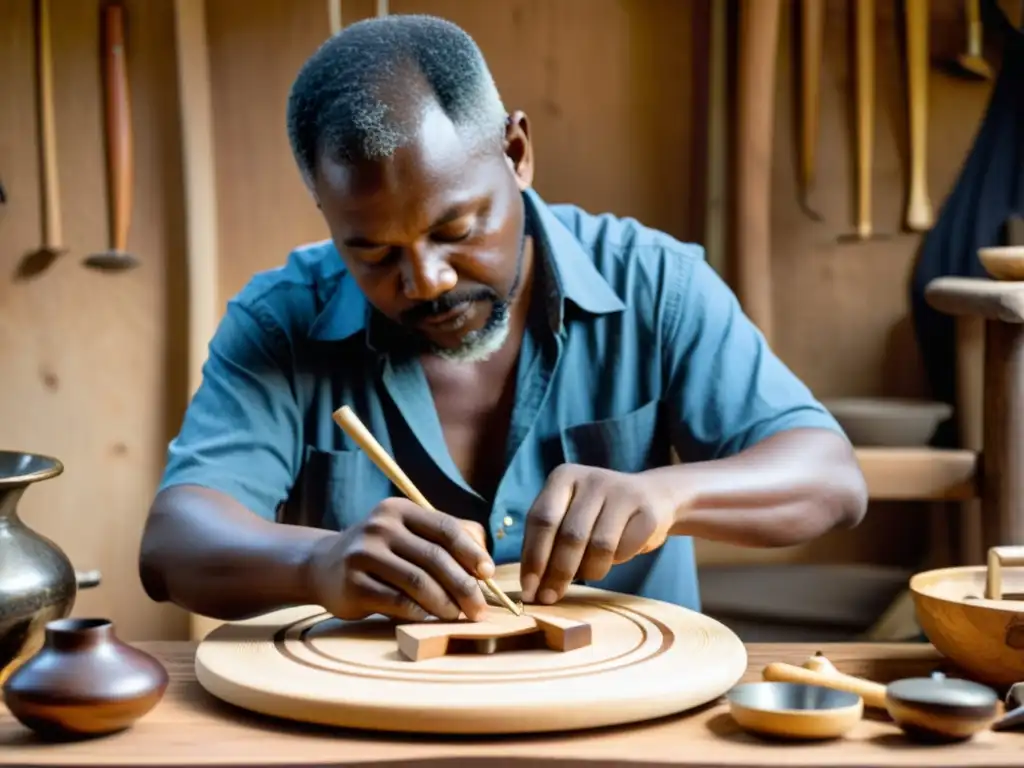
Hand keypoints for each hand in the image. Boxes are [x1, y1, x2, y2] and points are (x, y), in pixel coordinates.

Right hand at [308, 498, 493, 622]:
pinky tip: (430, 619)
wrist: (323, 566)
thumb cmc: (380, 552)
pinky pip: (398, 602)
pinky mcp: (353, 584)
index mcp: (400, 509)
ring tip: (457, 615)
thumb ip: (442, 541)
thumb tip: (484, 565)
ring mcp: (364, 554)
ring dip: (445, 603)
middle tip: (479, 608)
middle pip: (436, 558)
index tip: (489, 574)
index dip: (472, 552)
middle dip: (464, 585)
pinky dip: (421, 613)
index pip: (446, 528)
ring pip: (419, 582)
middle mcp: (380, 526)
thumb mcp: (407, 534)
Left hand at [519, 464, 674, 604]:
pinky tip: (614, 557)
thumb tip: (530, 586)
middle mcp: (592, 480)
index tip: (528, 589)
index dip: (533, 557)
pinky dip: (616, 561)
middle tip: (549, 598)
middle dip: (557, 573)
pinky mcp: (647, 511)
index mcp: (564, 477)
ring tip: (588, 573)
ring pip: (598, 546)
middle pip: (570, 535)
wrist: (653, 496)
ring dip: (589, 570)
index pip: (541, 519)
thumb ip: (547, 541)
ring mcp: (622, 493)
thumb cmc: (599, 514)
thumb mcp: (569, 514)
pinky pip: (625, 549)